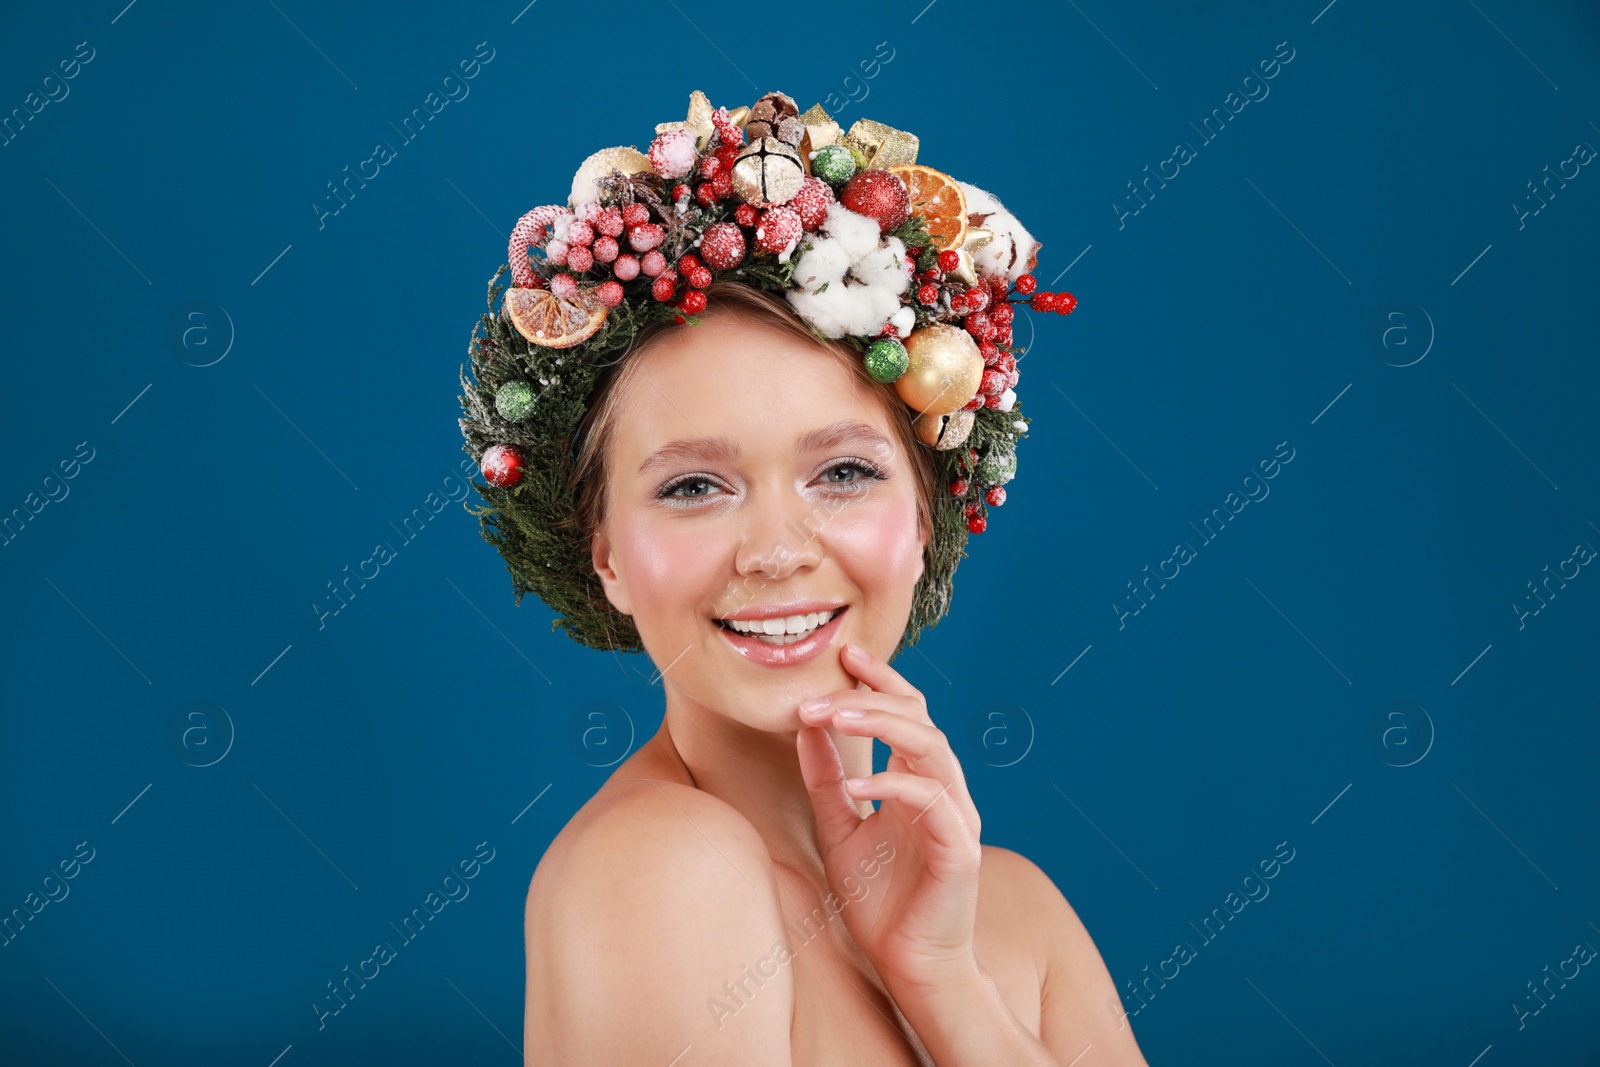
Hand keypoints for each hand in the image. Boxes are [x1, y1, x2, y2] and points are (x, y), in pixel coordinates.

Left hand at [795, 642, 984, 995]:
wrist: (909, 966)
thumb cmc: (880, 903)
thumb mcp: (839, 830)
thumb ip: (826, 781)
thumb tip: (804, 729)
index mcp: (920, 780)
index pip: (909, 712)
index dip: (881, 680)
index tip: (844, 655)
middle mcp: (945, 791)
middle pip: (920, 719)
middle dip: (869, 698)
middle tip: (818, 695)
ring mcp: (957, 817)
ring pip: (932, 748)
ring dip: (883, 726)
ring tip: (835, 718)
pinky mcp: (961, 849)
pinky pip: (933, 803)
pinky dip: (895, 787)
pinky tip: (856, 789)